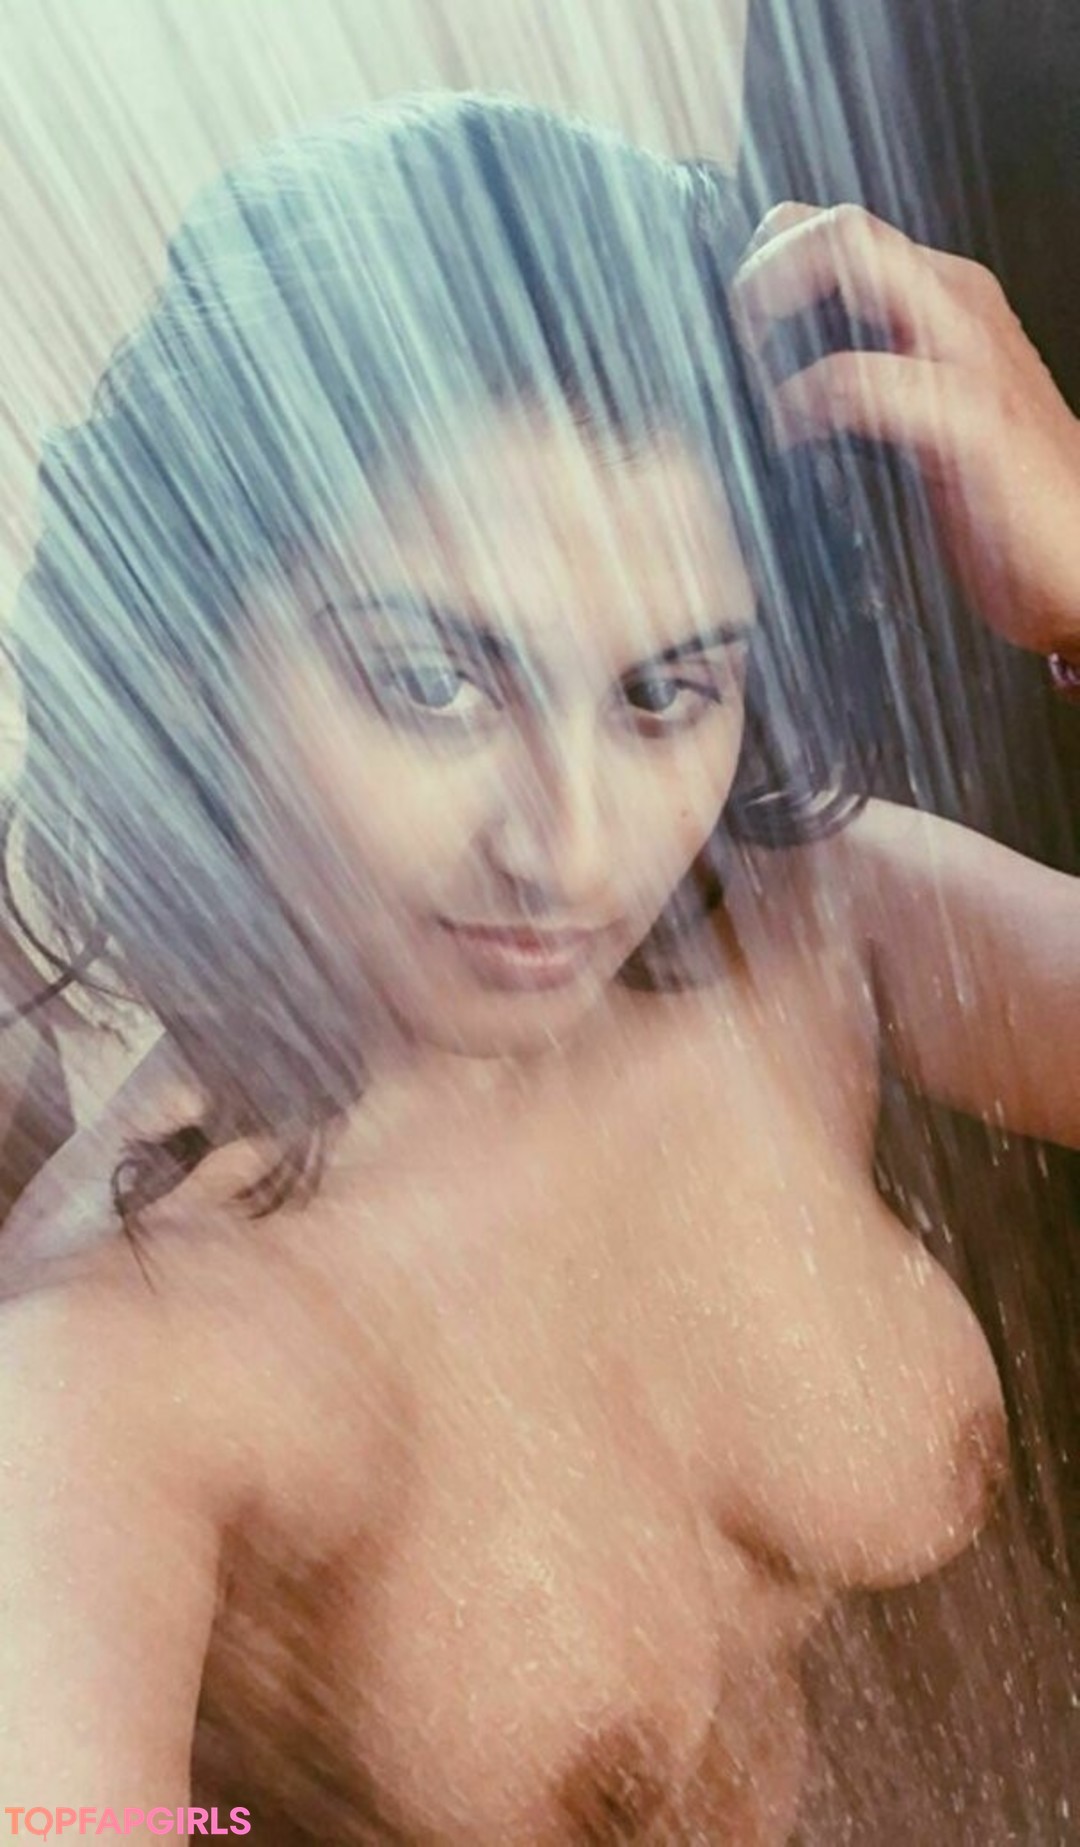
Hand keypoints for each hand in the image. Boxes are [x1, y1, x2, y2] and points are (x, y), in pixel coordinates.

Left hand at [732, 202, 1079, 658]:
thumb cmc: (1007, 501)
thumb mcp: (931, 418)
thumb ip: (875, 383)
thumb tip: (783, 387)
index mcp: (946, 302)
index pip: (840, 232)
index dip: (769, 265)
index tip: (734, 333)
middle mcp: (956, 306)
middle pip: (837, 224)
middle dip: (761, 268)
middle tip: (732, 345)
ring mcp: (966, 356)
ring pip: (852, 255)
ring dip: (774, 300)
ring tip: (751, 376)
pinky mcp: (968, 421)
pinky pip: (865, 378)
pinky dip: (807, 398)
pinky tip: (788, 435)